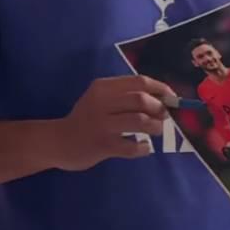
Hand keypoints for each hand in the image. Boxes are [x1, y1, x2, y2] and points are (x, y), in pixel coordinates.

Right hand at [53, 76, 176, 170]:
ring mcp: (102, 125)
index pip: (139, 81)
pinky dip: (144, 148)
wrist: (58, 142)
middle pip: (141, 99)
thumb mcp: (100, 99)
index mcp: (103, 87)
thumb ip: (125, 95)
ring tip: (156, 131)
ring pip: (140, 121)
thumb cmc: (86, 118)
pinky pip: (132, 147)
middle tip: (163, 116)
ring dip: (155, 126)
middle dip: (159, 108)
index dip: (161, 88)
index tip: (172, 97)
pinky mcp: (103, 145)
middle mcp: (101, 103)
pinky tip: (143, 147)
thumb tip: (163, 99)